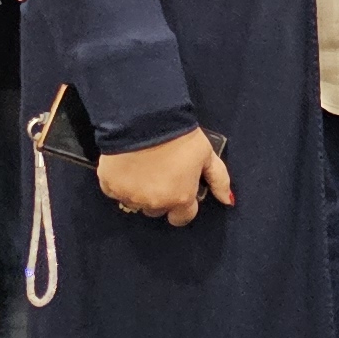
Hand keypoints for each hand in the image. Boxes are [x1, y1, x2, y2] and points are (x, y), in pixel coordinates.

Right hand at [98, 127, 231, 226]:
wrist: (145, 120)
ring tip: (143, 168)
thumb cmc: (181, 137)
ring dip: (139, 191)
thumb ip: (219, 180)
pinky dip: (119, 183)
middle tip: (160, 174)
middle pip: (157, 210)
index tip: (178, 191)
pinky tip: (127, 165)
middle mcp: (155, 203)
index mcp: (180, 198)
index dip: (181, 206)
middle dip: (160, 197)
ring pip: (135, 202)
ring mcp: (131, 197)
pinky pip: (115, 192)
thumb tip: (228, 201)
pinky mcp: (110, 187)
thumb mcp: (207, 156)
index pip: (182, 218)